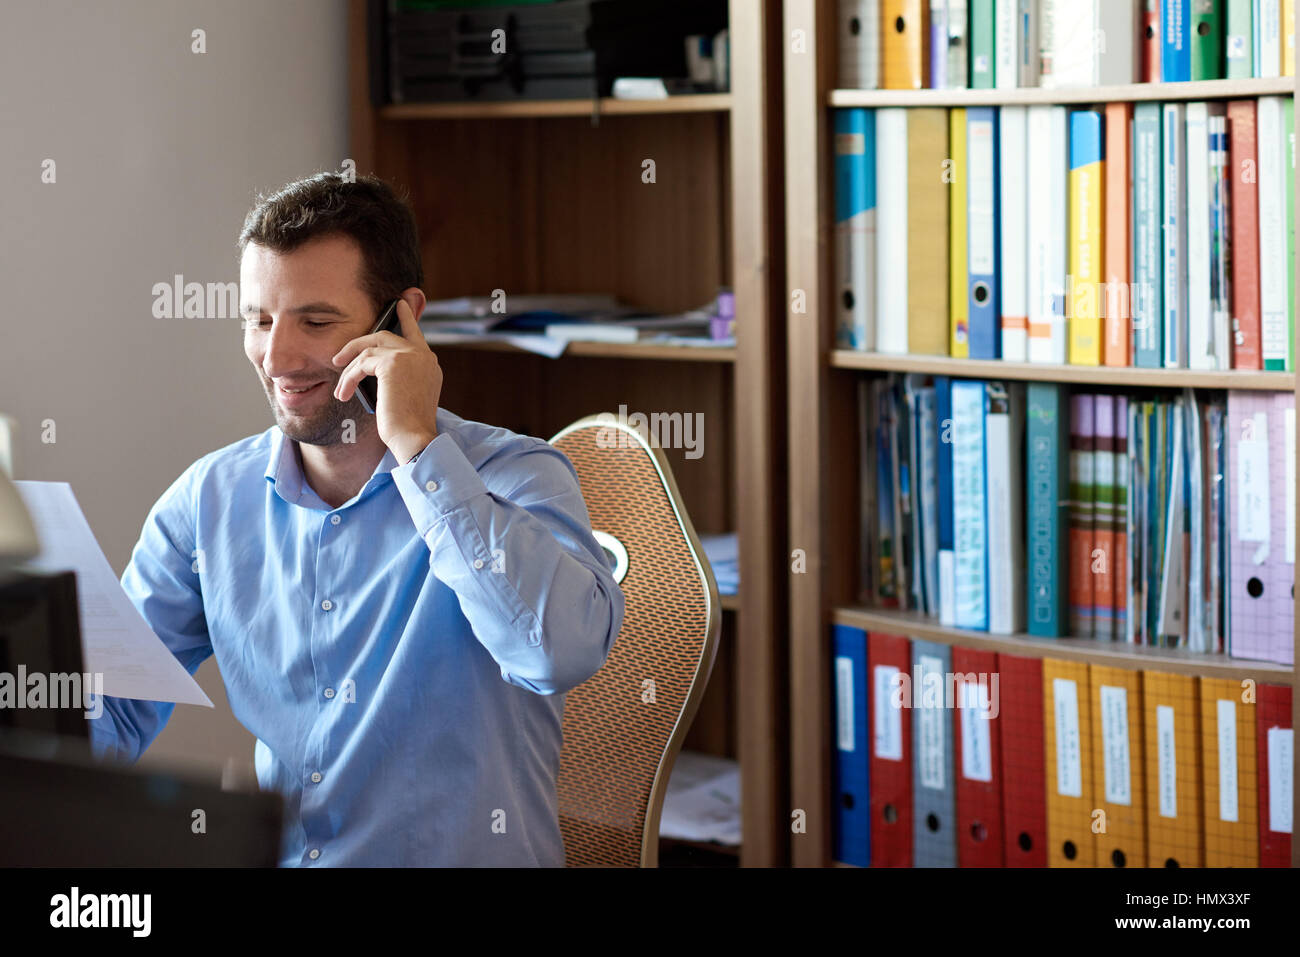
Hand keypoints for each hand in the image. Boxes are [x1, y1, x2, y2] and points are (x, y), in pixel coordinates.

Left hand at [332, 298, 441, 462]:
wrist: (414, 437)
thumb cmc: (409, 425)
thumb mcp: (408, 395)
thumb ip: (400, 375)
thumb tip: (372, 367)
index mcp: (429, 363)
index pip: (415, 333)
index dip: (407, 317)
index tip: (400, 303)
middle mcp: (423, 355)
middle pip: (384, 336)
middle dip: (358, 344)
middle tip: (340, 357)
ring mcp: (409, 356)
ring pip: (368, 349)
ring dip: (349, 370)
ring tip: (341, 388)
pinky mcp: (393, 363)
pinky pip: (361, 364)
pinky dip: (349, 378)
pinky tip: (344, 393)